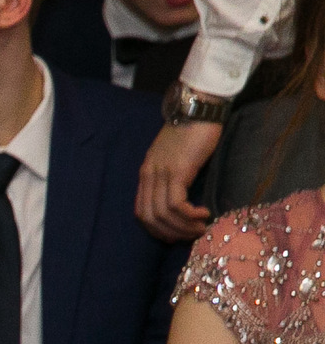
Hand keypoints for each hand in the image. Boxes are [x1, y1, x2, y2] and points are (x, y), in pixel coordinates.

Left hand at [137, 119, 221, 240]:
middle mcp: (149, 175)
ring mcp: (161, 173)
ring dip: (183, 227)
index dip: (156, 228)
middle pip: (150, 217)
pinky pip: (176, 204)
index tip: (175, 235)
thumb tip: (181, 199)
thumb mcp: (175, 157)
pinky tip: (203, 214)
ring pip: (163, 214)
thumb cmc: (192, 131)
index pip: (141, 211)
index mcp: (146, 173)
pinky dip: (188, 215)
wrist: (198, 107)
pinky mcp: (177, 170)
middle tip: (191, 235)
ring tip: (200, 227)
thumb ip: (172, 176)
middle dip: (170, 233)